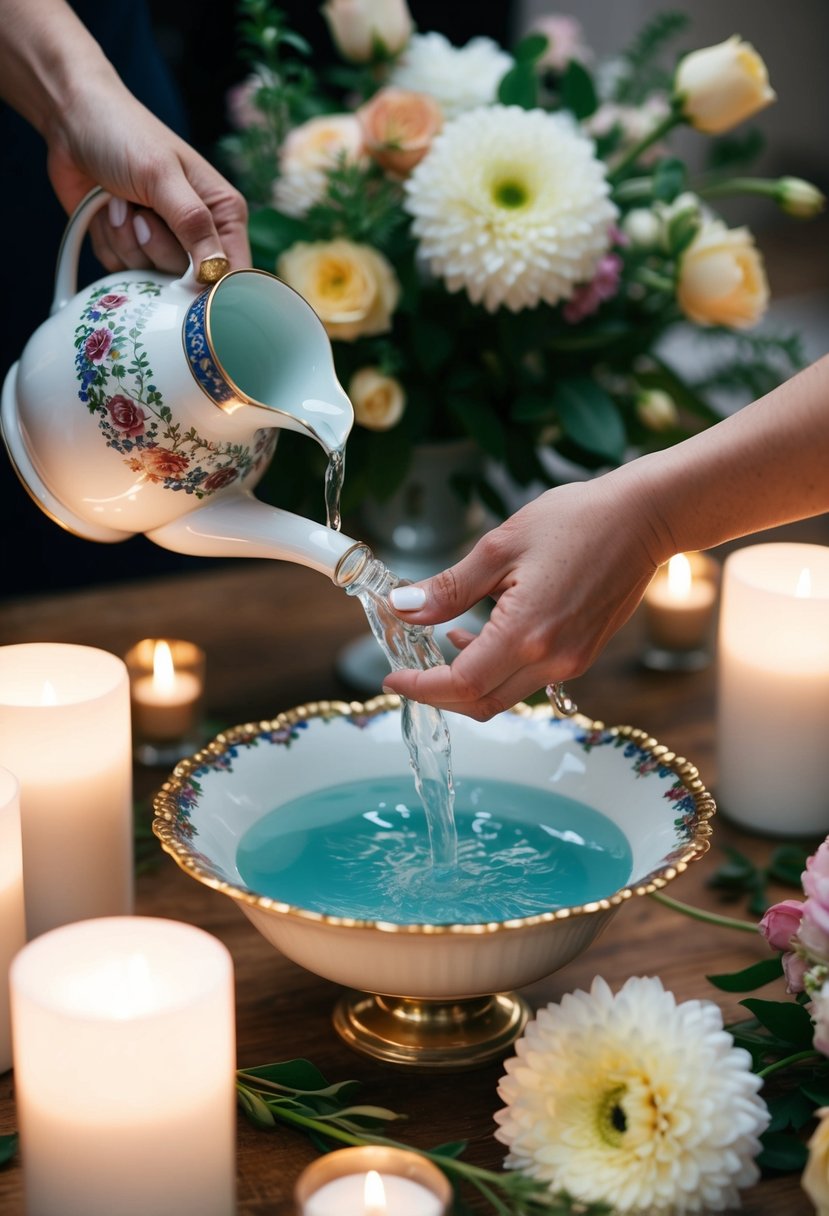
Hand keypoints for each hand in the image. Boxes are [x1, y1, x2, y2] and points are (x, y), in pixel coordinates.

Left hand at [45, 78, 249, 273]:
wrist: (72, 119)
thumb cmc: (124, 133)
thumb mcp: (162, 175)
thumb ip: (193, 224)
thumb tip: (215, 272)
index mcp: (222, 213)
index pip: (233, 272)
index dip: (212, 284)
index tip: (185, 276)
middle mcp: (198, 234)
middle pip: (188, 283)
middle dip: (155, 247)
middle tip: (141, 211)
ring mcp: (163, 243)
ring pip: (152, 280)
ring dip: (126, 242)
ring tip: (121, 202)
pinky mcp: (132, 249)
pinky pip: (123, 272)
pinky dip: (108, 243)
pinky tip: (106, 211)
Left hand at [382, 479, 662, 719]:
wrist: (644, 518)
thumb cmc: (576, 521)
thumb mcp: (499, 548)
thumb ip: (449, 588)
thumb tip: (403, 607)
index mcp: (527, 635)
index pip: (460, 685)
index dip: (420, 687)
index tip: (392, 678)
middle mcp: (552, 660)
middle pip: (481, 703)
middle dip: (438, 694)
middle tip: (407, 672)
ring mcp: (571, 662)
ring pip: (504, 695)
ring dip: (466, 682)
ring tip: (440, 644)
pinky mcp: (582, 654)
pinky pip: (527, 678)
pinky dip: (495, 669)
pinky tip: (478, 636)